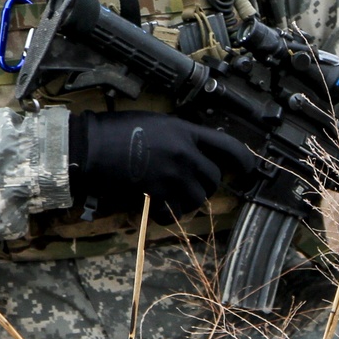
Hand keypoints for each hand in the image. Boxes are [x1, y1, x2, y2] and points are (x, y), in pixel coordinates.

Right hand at [68, 111, 253, 225]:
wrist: (90, 146)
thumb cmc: (116, 129)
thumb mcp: (156, 123)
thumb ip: (179, 135)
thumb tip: (192, 149)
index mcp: (185, 131)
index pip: (227, 146)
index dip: (243, 160)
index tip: (248, 170)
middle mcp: (184, 153)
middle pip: (212, 178)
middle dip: (205, 184)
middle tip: (190, 184)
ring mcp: (172, 175)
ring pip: (197, 199)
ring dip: (188, 201)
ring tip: (172, 197)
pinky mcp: (157, 195)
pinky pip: (174, 213)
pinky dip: (169, 215)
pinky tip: (158, 209)